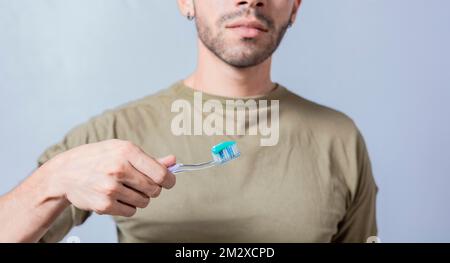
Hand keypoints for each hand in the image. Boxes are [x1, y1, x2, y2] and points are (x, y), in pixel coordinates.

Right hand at [40, 139, 175, 216]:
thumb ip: (149, 159)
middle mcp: (119, 169)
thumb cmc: (97, 158)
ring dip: (139, 198)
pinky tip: (116, 196)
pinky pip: (130, 212)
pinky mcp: (104, 204)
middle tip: (141, 184)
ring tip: (125, 188)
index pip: (160, 173)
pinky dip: (127, 207)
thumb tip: (173, 161)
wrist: (64, 173)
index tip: (168, 182)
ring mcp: (110, 188)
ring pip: (143, 202)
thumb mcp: (121, 149)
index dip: (169, 180)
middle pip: (154, 190)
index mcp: (127, 151)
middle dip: (152, 189)